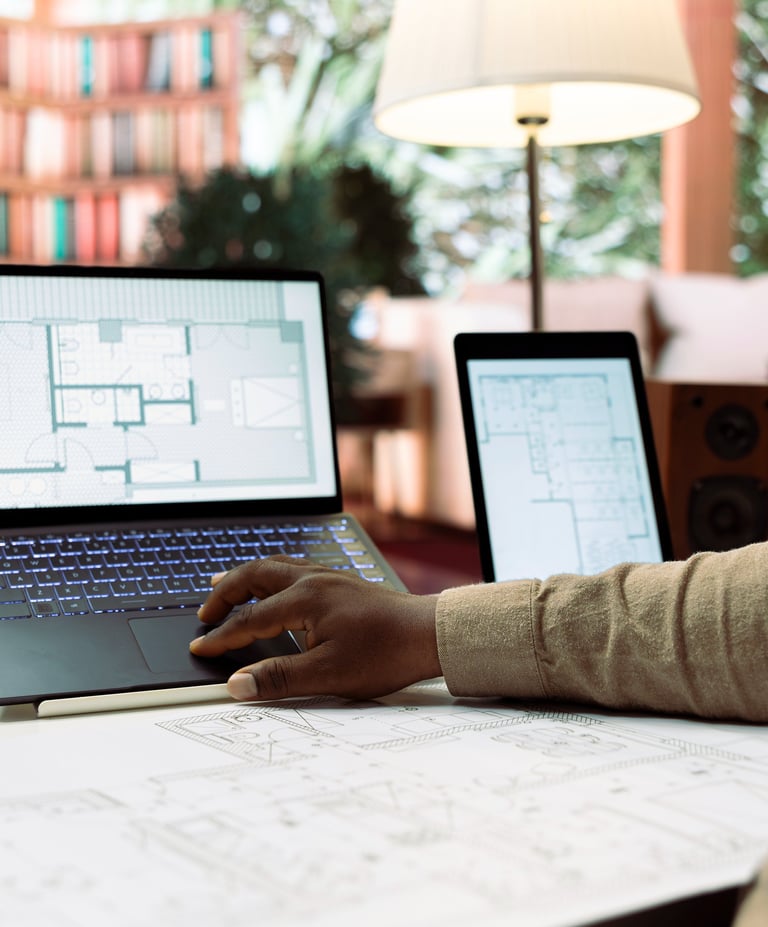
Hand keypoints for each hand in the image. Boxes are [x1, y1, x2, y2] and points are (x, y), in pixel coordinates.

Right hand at [190, 556, 440, 701]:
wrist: (429, 633)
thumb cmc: (385, 652)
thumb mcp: (329, 675)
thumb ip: (279, 678)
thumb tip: (238, 684)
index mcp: (304, 599)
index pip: (250, 619)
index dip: (223, 637)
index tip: (202, 649)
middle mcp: (313, 579)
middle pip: (255, 575)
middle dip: (225, 592)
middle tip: (204, 612)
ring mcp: (328, 577)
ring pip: (275, 565)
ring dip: (246, 577)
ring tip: (224, 584)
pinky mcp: (341, 582)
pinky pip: (294, 568)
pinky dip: (271, 575)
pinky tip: (274, 586)